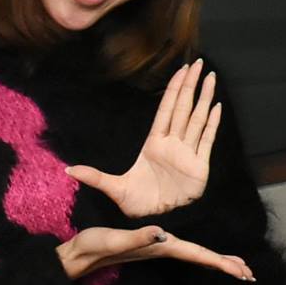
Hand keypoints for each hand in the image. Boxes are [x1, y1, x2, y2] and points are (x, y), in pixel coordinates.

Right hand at [56, 224, 255, 281]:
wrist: (78, 255)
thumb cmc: (95, 247)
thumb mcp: (116, 239)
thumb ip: (138, 237)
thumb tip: (162, 233)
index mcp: (161, 248)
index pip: (198, 255)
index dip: (221, 262)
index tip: (244, 272)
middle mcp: (163, 249)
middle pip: (201, 257)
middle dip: (225, 265)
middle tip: (250, 274)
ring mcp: (158, 248)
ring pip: (194, 254)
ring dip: (214, 260)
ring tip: (235, 266)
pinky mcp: (151, 244)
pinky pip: (183, 249)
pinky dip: (198, 252)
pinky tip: (201, 252)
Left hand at [67, 60, 219, 216]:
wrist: (156, 220)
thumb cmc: (136, 204)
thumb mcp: (113, 188)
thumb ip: (94, 177)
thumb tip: (68, 170)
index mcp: (154, 144)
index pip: (166, 111)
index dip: (173, 90)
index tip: (180, 71)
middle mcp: (173, 143)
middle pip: (183, 108)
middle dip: (190, 86)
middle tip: (197, 64)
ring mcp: (187, 153)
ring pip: (197, 119)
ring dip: (204, 98)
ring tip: (210, 78)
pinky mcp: (199, 165)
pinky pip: (207, 139)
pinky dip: (212, 123)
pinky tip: (216, 106)